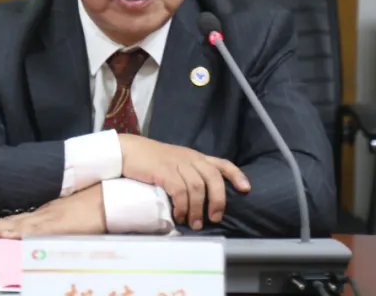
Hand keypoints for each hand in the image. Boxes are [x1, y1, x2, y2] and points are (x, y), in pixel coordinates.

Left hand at [0, 183, 105, 239]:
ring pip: (15, 227)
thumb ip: (55, 222)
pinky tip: (3, 237)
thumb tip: (43, 229)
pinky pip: (32, 232)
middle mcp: (42, 216)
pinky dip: (16, 235)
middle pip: (9, 223)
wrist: (109, 196)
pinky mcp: (56, 225)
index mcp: (44, 214)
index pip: (14, 222)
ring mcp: (48, 220)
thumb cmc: (93, 206)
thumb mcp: (69, 216)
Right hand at [118, 134, 249, 229]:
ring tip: (194, 224)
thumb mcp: (176, 164)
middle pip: (214, 178)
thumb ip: (189, 175)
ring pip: (197, 187)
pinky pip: (180, 191)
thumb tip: (202, 200)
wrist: (129, 151)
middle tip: (215, 218)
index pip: (222, 163)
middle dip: (218, 200)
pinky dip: (182, 206)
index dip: (236, 175)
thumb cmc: (152, 161)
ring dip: (197, 209)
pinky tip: (179, 216)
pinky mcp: (164, 171)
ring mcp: (178, 163)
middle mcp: (190, 158)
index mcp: (196, 157)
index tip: (246, 189)